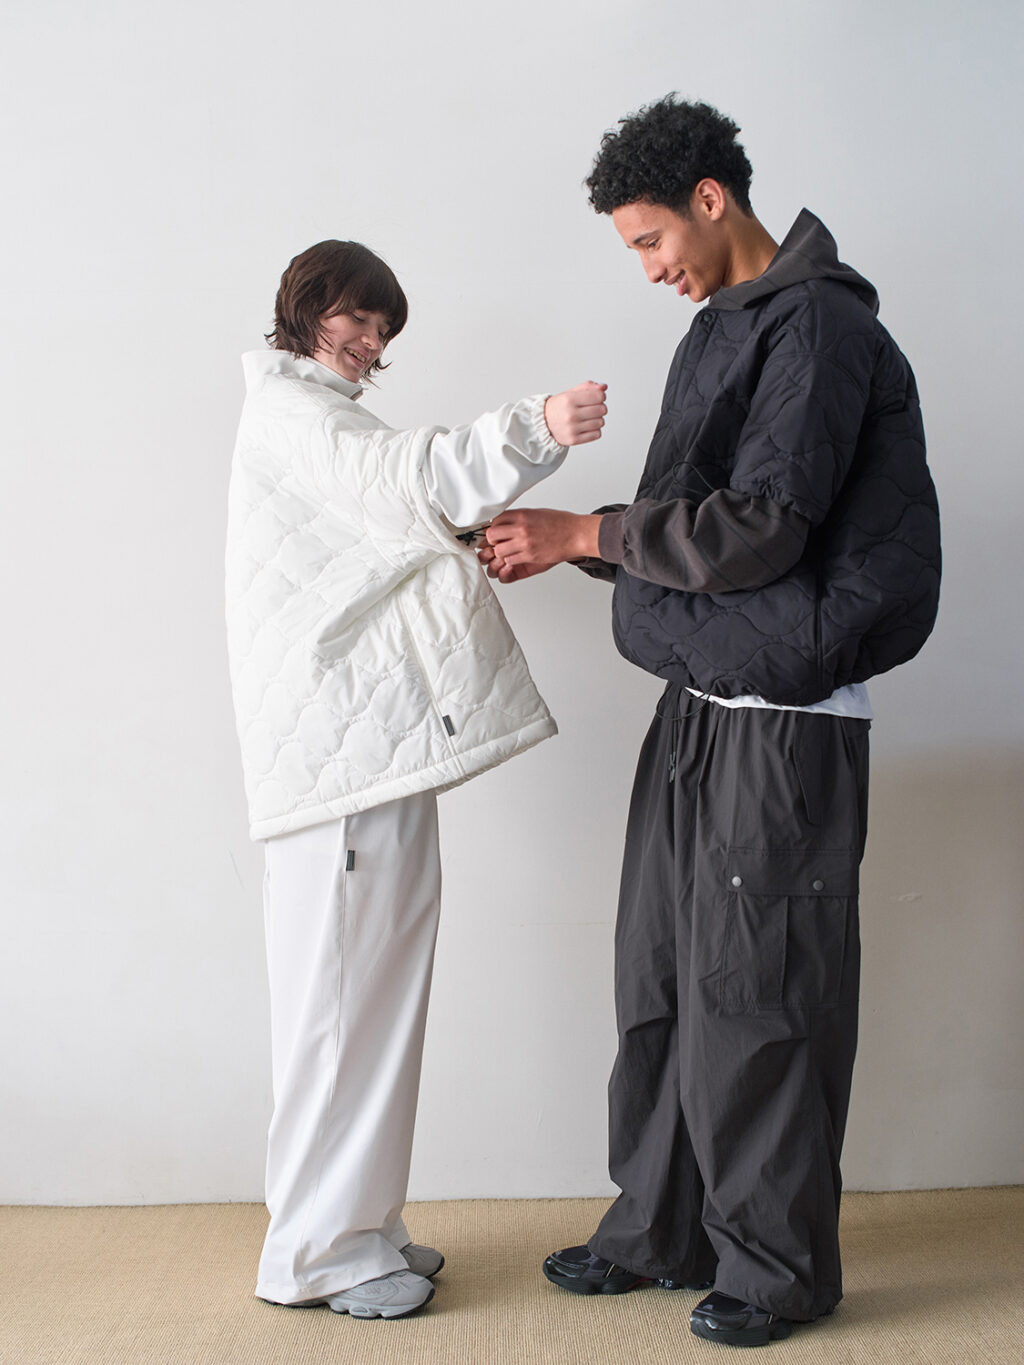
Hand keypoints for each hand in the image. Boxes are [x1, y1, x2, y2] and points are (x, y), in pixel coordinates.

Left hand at [480, 508, 602, 582]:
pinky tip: (518, 557)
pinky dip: (511, 561)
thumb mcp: (537, 513)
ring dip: (501, 553)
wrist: (576, 534)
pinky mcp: (530, 555)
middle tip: (498, 542)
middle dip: (493, 541)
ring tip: (510, 551)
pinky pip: (510, 560)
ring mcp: (525, 542)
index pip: (495, 520)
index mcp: (522, 514)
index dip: (493, 527)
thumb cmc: (561, 523)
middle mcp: (521, 528)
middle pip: (491, 535)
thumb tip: (506, 522)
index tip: (496, 532)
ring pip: (498, 551)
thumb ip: (520, 517)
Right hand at [544, 382, 606, 445]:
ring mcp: (572, 428)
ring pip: (601, 422)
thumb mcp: (570, 393)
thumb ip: (587, 387)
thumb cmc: (559, 407)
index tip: (596, 397)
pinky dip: (595, 430)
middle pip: (602, 409)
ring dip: (598, 420)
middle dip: (600, 408)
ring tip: (588, 418)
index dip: (601, 396)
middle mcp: (570, 414)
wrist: (544, 423)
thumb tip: (604, 387)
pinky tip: (587, 427)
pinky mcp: (573, 440)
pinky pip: (597, 434)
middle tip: (592, 408)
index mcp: (569, 399)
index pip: (599, 396)